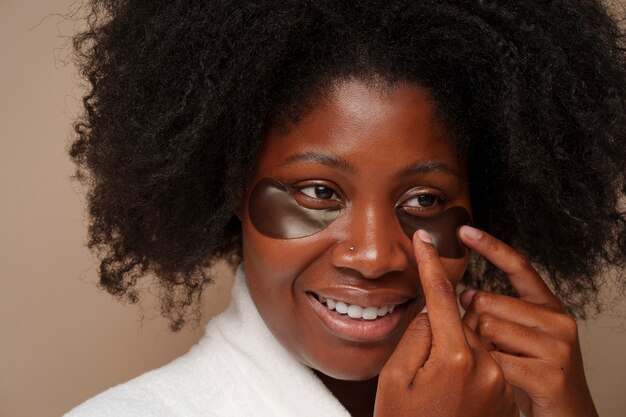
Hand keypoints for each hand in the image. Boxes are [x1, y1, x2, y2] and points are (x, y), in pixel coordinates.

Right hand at [374, 229, 518, 416]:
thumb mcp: (396, 377)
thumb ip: (417, 334)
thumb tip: (432, 307)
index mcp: (455, 356)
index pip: (442, 295)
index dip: (430, 263)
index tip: (425, 239)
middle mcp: (486, 365)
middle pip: (460, 318)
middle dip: (440, 325)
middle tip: (420, 362)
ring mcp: (499, 381)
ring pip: (473, 339)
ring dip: (454, 346)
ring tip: (435, 384)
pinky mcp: (504, 394)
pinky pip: (484, 360)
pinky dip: (466, 363)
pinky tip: (450, 390)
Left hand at [458, 226, 597, 416]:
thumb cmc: (534, 374)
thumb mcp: (518, 336)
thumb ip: (499, 312)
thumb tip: (465, 293)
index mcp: (549, 306)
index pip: (517, 266)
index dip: (490, 246)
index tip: (463, 230)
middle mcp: (558, 320)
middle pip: (487, 302)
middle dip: (471, 324)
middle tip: (483, 347)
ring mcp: (557, 346)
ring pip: (486, 328)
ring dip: (479, 347)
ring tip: (496, 364)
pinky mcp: (549, 373)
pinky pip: (493, 358)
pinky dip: (486, 368)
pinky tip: (500, 377)